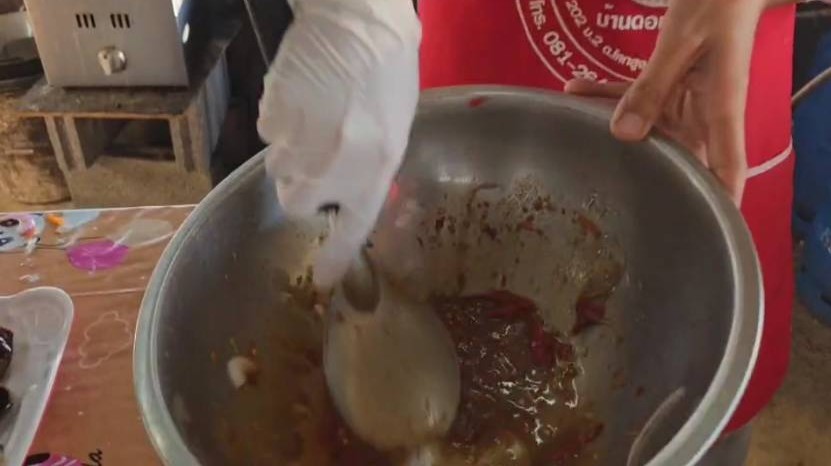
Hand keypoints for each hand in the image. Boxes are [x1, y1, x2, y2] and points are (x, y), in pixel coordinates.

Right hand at [257, 0, 420, 289]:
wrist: (358, 28)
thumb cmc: (388, 78)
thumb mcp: (392, 135)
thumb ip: (367, 172)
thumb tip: (340, 194)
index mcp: (371, 175)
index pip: (350, 232)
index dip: (336, 261)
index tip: (324, 282)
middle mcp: (328, 170)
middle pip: (297, 201)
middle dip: (305, 186)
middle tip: (324, 155)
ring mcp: (295, 145)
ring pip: (279, 168)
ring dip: (294, 153)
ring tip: (316, 118)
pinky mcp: (271, 118)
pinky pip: (269, 134)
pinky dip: (282, 124)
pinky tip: (302, 99)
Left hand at [566, 0, 770, 204]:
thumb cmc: (716, 5)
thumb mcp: (680, 43)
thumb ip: (650, 87)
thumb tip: (623, 134)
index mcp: (721, 108)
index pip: (726, 166)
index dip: (717, 202)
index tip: (701, 230)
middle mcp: (706, 112)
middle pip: (680, 155)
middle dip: (648, 174)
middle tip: (606, 195)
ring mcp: (688, 100)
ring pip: (650, 128)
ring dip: (612, 128)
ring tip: (572, 132)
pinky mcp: (673, 85)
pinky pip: (639, 98)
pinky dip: (608, 95)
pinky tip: (574, 89)